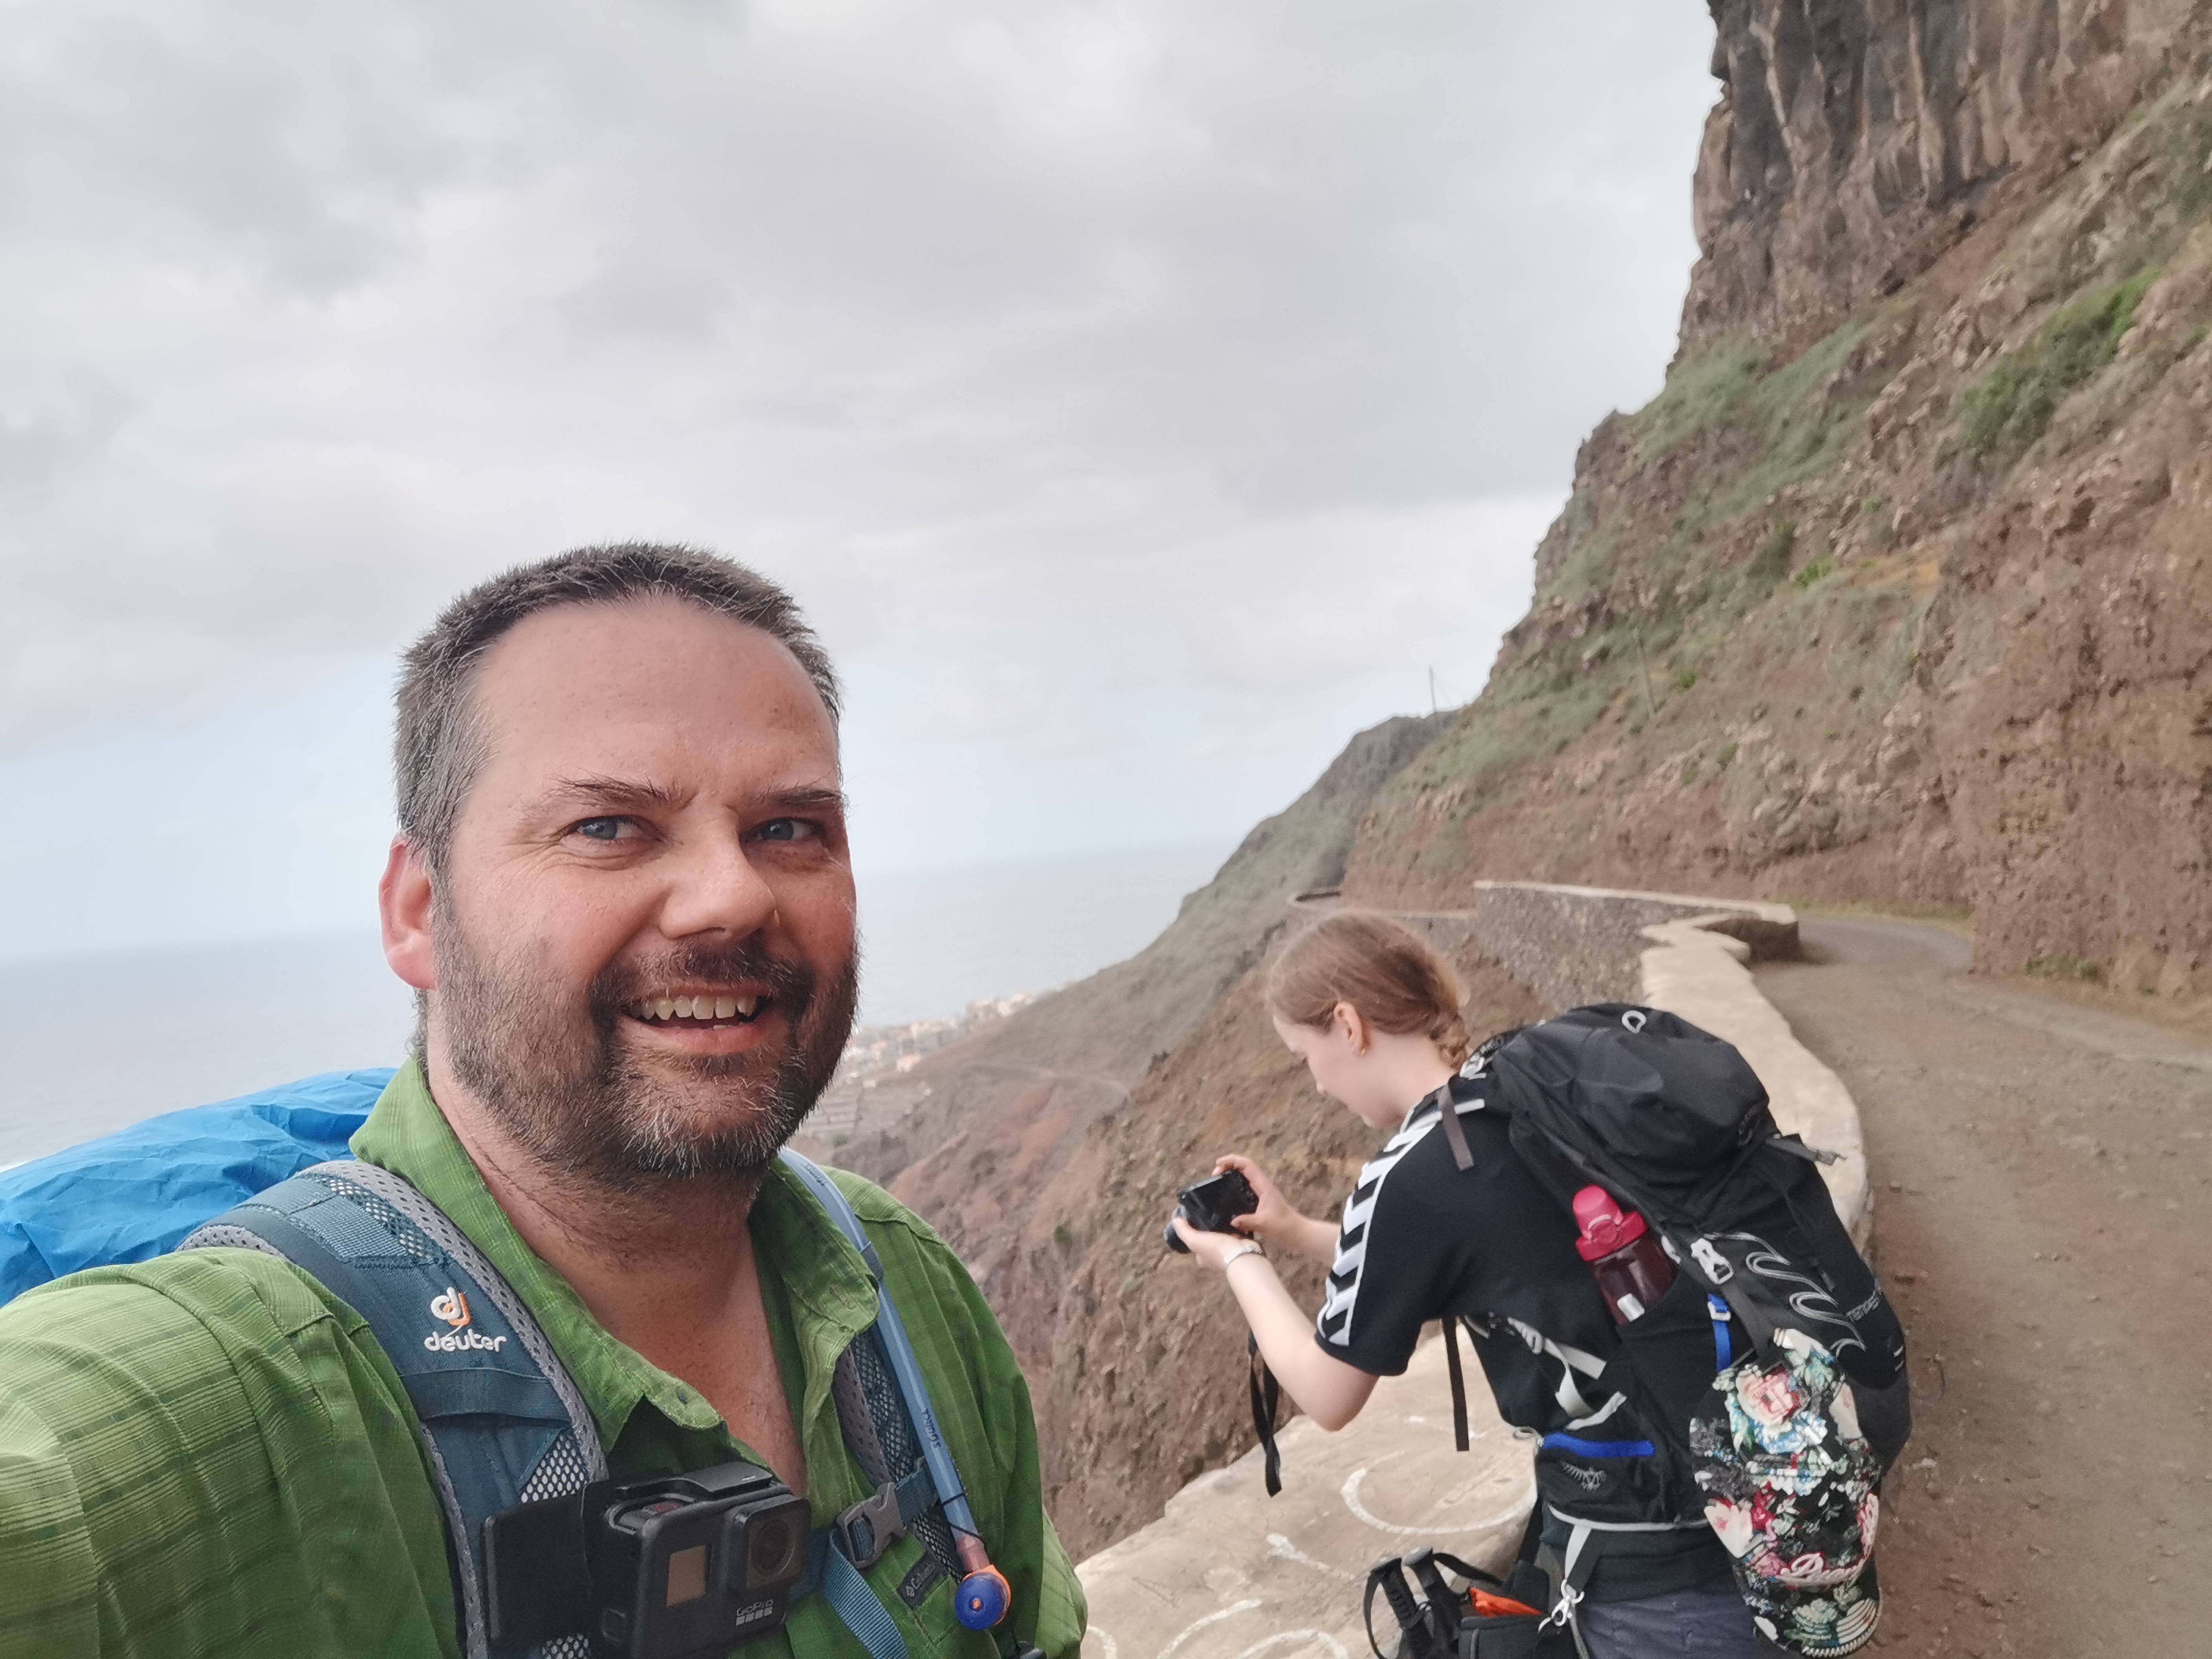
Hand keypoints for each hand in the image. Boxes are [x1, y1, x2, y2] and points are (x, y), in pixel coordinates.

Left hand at [1170, 1212, 1264, 1270]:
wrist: (1240, 1254)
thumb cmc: (1215, 1249)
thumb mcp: (1195, 1240)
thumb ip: (1184, 1231)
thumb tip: (1175, 1220)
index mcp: (1202, 1257)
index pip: (1194, 1243)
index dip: (1193, 1233)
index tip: (1195, 1218)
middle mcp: (1213, 1257)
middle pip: (1208, 1240)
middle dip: (1209, 1230)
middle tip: (1208, 1213)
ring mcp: (1227, 1251)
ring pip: (1221, 1236)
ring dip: (1221, 1227)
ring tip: (1219, 1212)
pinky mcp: (1239, 1245)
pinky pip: (1233, 1233)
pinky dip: (1232, 1226)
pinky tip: (1231, 1216)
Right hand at [1212, 1154, 1339, 1265]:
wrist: (1297, 1233)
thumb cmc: (1283, 1226)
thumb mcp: (1263, 1224)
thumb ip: (1247, 1222)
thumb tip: (1231, 1221)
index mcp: (1263, 1186)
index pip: (1247, 1165)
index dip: (1231, 1160)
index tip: (1218, 1165)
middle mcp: (1263, 1185)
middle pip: (1245, 1166)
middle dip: (1229, 1164)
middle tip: (1215, 1173)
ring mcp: (1262, 1192)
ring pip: (1245, 1175)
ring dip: (1232, 1172)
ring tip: (1218, 1179)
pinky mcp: (1261, 1199)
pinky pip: (1246, 1185)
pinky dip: (1235, 1183)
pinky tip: (1228, 1193)